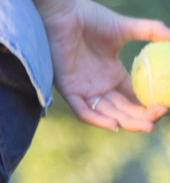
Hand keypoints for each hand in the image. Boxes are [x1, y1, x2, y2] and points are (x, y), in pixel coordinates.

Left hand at [38, 0, 169, 130]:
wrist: (65, 15)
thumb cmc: (92, 20)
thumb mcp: (126, 28)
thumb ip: (151, 32)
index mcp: (112, 75)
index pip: (133, 96)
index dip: (148, 104)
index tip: (165, 105)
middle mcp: (99, 86)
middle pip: (122, 109)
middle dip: (140, 117)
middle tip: (158, 118)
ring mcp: (84, 89)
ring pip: (106, 113)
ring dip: (126, 121)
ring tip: (147, 125)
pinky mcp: (68, 89)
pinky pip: (83, 111)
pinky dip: (98, 119)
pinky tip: (115, 124)